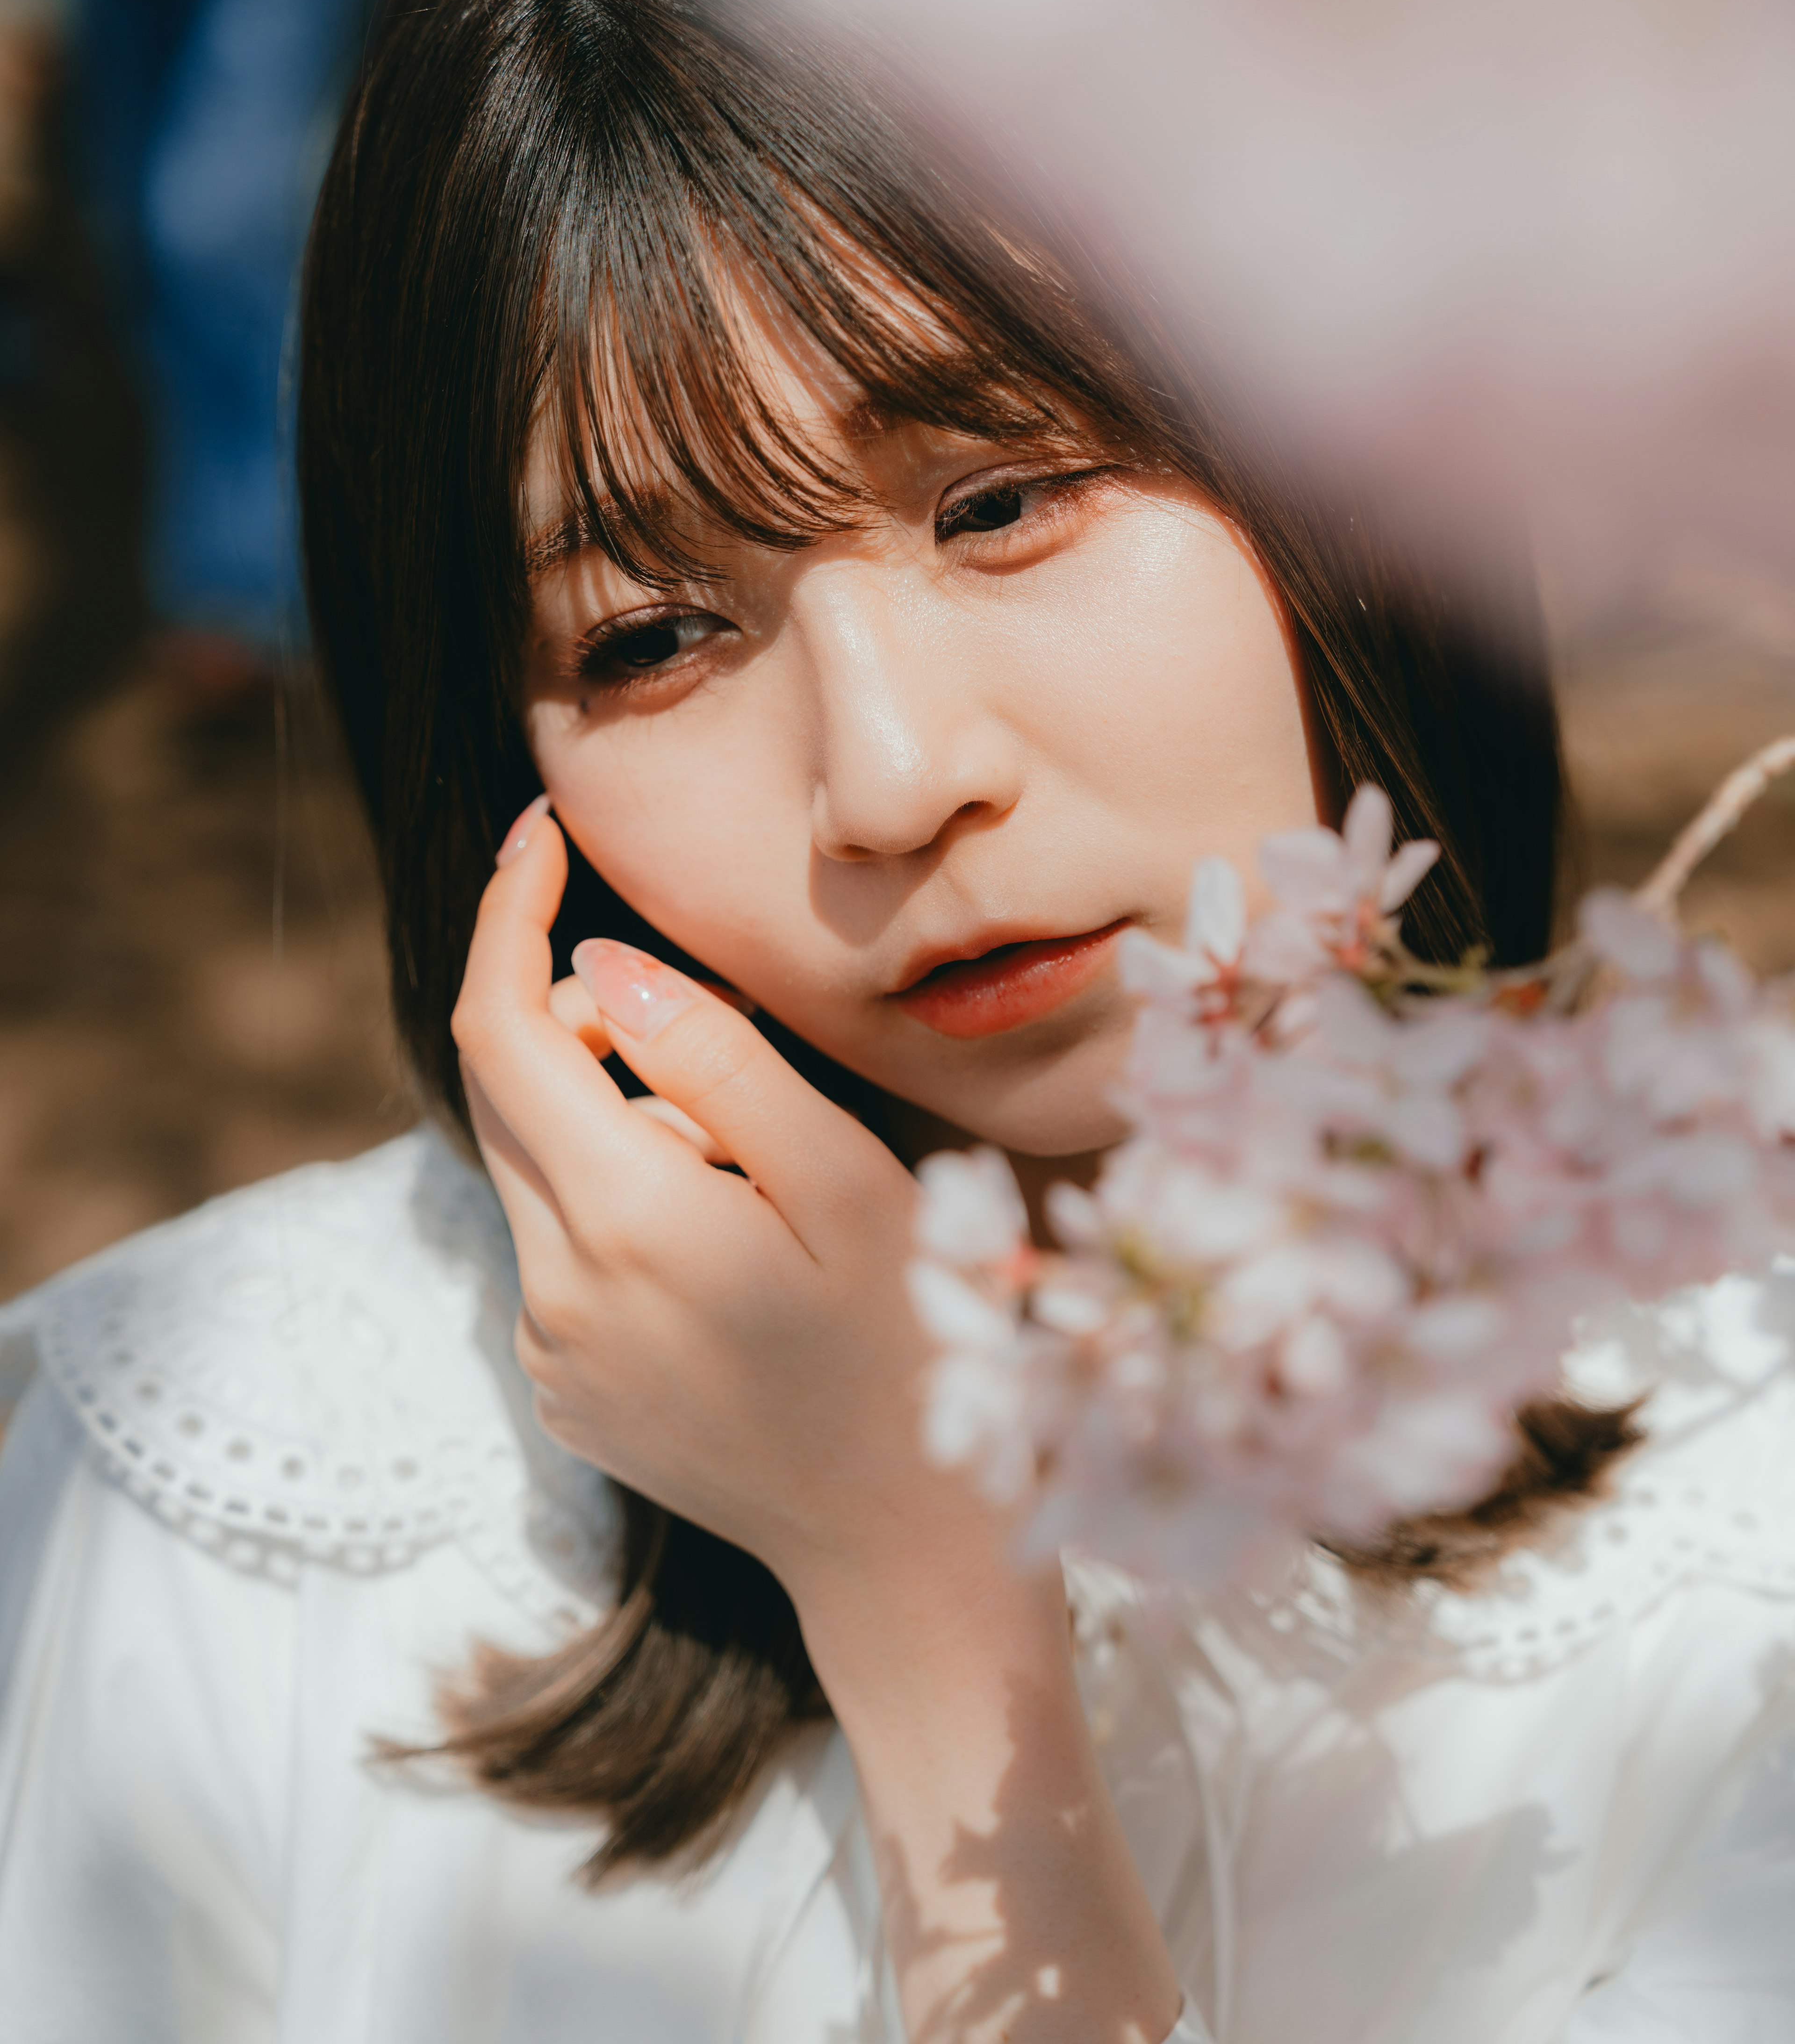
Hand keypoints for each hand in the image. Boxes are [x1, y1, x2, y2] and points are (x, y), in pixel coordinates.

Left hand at [451, 800, 1008, 1620]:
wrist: (911, 1553)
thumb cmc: (917, 1346)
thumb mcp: (849, 1181)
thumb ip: (720, 1064)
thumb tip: (603, 966)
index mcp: (624, 1224)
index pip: (502, 1027)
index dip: (507, 914)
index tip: (539, 834)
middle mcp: (555, 1293)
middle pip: (504, 1091)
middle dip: (575, 1010)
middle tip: (696, 1007)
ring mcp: (552, 1355)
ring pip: (537, 1169)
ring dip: (615, 1115)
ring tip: (749, 1156)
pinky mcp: (568, 1394)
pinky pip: (560, 1248)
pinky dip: (617, 1196)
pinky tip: (729, 1235)